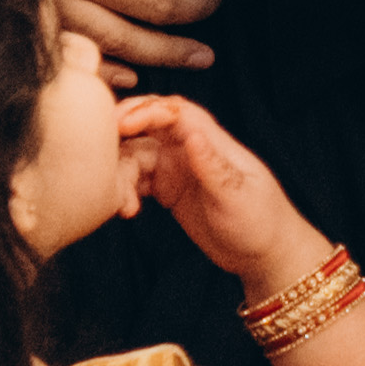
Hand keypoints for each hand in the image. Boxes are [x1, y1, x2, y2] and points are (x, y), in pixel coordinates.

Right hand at [119, 91, 322, 298]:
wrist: (264, 255)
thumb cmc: (261, 221)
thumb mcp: (237, 195)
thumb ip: (212, 166)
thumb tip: (192, 133)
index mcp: (210, 140)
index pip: (174, 111)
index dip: (145, 111)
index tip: (121, 125)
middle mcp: (190, 148)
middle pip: (148, 125)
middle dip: (122, 133)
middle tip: (100, 153)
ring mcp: (178, 168)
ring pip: (137, 154)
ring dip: (122, 171)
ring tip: (121, 200)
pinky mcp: (169, 190)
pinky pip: (138, 180)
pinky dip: (126, 190)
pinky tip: (126, 209)